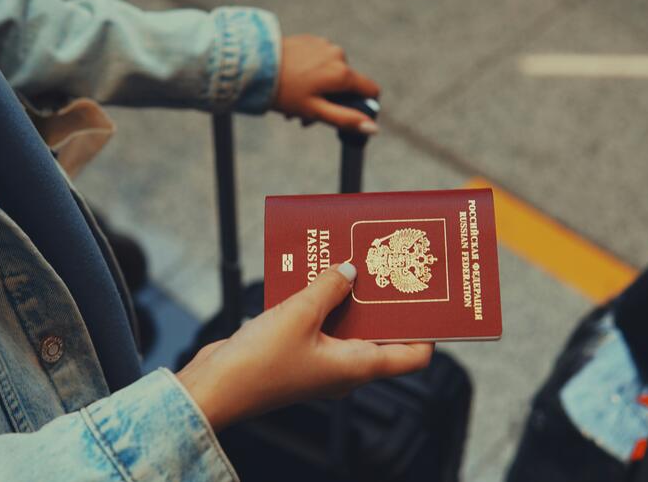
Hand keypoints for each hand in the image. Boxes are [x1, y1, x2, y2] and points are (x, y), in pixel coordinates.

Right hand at [177, 263, 432, 430]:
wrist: (214, 388)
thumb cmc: (259, 363)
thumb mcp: (300, 314)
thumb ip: (329, 287)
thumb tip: (350, 270)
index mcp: (357, 367)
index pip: (412, 355)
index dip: (428, 329)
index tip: (432, 299)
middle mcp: (345, 368)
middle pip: (380, 333)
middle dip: (385, 300)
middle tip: (390, 265)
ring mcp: (321, 362)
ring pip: (347, 324)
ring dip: (349, 295)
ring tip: (352, 260)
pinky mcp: (298, 353)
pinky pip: (320, 323)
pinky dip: (322, 300)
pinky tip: (315, 274)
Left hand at [272, 35, 380, 133]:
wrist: (253, 66)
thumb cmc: (284, 92)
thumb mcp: (316, 111)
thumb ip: (346, 119)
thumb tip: (374, 128)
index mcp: (343, 73)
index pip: (371, 90)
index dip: (362, 106)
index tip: (344, 115)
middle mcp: (338, 55)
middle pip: (346, 85)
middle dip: (330, 103)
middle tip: (305, 118)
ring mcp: (323, 45)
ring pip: (331, 74)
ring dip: (318, 91)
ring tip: (293, 105)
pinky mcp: (310, 41)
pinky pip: (318, 62)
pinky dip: (310, 76)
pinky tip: (292, 84)